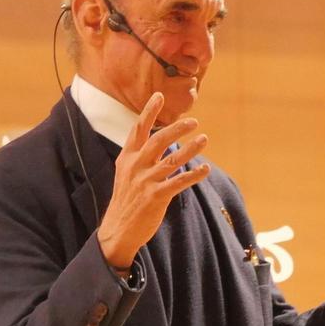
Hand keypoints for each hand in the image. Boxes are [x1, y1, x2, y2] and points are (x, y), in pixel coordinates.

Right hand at [97, 93, 210, 267]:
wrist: (118, 230)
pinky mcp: (156, 196)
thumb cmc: (126, 200)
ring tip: (204, 139)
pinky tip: (205, 169)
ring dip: (190, 149)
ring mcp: (145, 181)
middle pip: (158, 141)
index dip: (149, 112)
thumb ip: (139, 157)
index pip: (138, 130)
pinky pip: (179, 182)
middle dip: (176, 129)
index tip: (159, 96)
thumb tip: (158, 142)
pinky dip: (194, 175)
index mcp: (127, 158)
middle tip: (194, 121)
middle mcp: (135, 167)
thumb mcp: (125, 174)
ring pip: (172, 160)